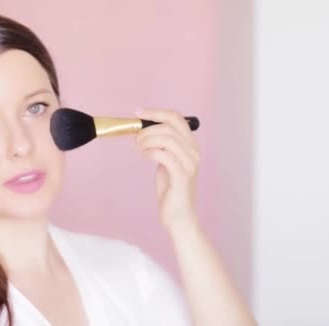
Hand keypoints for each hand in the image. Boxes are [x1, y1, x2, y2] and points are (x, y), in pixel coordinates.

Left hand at [134, 108, 200, 228]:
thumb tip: (142, 131)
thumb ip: (160, 146)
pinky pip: (164, 155)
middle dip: (148, 128)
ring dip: (147, 139)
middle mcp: (194, 152)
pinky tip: (143, 155)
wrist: (179, 217)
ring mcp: (190, 164)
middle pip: (170, 126)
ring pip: (167, 138)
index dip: (156, 112)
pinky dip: (150, 151)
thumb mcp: (166, 162)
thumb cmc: (171, 190)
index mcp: (191, 146)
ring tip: (137, 148)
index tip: (138, 113)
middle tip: (135, 138)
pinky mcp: (182, 176)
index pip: (177, 118)